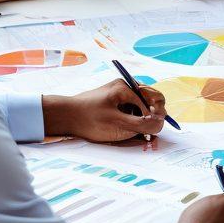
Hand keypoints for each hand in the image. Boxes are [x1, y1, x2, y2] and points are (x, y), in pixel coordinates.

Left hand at [42, 79, 166, 142]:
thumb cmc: (89, 119)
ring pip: (142, 107)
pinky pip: (131, 110)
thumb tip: (161, 124)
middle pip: (150, 100)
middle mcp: (125, 88)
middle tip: (149, 133)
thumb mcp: (118, 124)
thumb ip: (141, 125)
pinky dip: (134, 121)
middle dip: (153, 117)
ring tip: (140, 135)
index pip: (155, 98)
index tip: (152, 131)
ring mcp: (119, 95)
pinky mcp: (113, 103)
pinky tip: (130, 131)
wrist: (62, 117)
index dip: (157, 116)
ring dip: (144, 120)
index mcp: (127, 87)